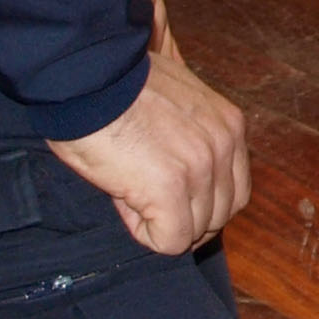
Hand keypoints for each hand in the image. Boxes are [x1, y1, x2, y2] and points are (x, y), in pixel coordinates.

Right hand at [50, 0, 251, 252]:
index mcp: (229, 124)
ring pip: (197, 230)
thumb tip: (184, 175)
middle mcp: (224, 145)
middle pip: (221, 213)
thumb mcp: (173, 102)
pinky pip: (171, 240)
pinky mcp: (172, 189)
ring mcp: (201, 168)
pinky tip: (124, 201)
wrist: (86, 77)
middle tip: (143, 191)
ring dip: (161, 221)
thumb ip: (192, 136)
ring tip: (129, 188)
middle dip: (184, 215)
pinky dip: (145, 232)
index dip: (196, 197)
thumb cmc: (114, 88)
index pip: (233, 188)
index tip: (160, 177)